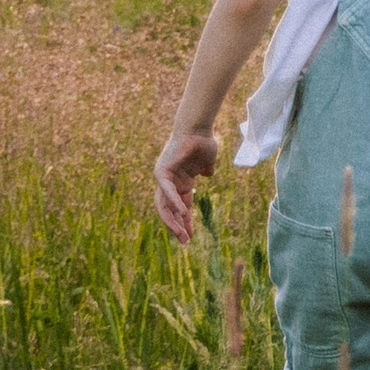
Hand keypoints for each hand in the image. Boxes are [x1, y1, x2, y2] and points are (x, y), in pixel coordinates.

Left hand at [152, 125, 219, 240]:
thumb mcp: (207, 161)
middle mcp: (170, 183)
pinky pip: (167, 192)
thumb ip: (205, 169)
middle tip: (185, 242)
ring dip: (173, 221)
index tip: (190, 237)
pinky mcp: (161, 172)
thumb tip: (208, 174)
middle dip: (177, 227)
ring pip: (165, 205)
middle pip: (169, 210)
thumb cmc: (203, 141)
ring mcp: (164, 178)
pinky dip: (175, 203)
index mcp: (180, 182)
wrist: (198, 127)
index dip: (185, 222)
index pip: (181, 207)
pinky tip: (183, 213)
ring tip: (182, 235)